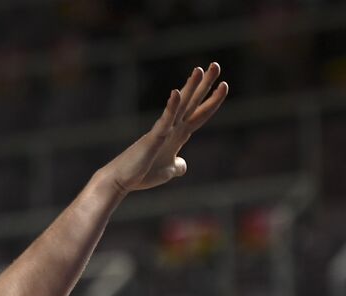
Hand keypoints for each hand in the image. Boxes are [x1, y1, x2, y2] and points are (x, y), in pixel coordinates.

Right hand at [100, 63, 227, 196]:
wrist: (121, 180)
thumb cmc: (141, 174)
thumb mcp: (166, 172)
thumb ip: (177, 166)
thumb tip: (183, 166)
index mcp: (178, 135)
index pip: (199, 115)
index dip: (212, 101)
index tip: (224, 85)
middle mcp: (172, 128)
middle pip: (192, 103)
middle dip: (204, 85)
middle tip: (216, 65)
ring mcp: (163, 131)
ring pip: (180, 106)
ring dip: (190, 88)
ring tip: (199, 70)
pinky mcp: (153, 138)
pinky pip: (165, 120)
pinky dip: (171, 107)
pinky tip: (176, 93)